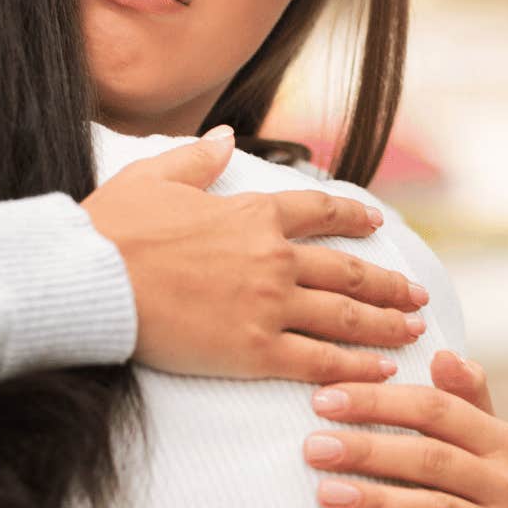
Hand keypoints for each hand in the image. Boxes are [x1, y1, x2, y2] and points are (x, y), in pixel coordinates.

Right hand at [81, 126, 428, 383]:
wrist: (91, 280)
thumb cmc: (113, 228)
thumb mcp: (155, 177)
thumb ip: (197, 159)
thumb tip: (225, 137)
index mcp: (253, 213)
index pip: (319, 211)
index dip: (353, 216)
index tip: (376, 223)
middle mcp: (273, 258)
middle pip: (348, 270)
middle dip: (389, 283)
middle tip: (416, 294)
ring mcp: (268, 306)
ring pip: (346, 317)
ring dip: (387, 324)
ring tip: (414, 330)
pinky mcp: (254, 351)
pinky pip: (320, 361)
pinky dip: (357, 366)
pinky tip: (382, 370)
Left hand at [304, 351, 507, 507]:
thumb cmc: (465, 492)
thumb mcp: (470, 443)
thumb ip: (459, 398)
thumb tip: (443, 353)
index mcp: (499, 442)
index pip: (437, 409)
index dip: (379, 401)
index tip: (323, 400)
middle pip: (433, 458)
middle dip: (369, 450)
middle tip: (313, 447)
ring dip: (378, 500)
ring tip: (326, 493)